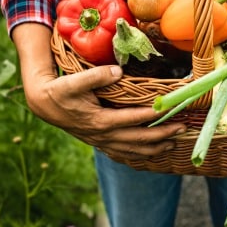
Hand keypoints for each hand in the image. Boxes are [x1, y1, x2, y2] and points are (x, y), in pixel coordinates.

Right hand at [12, 23, 186, 160]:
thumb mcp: (74, 81)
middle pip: (139, 139)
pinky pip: (123, 153)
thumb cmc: (60, 91)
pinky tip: (151, 152)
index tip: (171, 110)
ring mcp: (102, 141)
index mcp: (100, 121)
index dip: (154, 115)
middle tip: (183, 128)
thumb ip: (96, 76)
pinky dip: (139, 154)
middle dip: (163, 134)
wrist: (44, 104)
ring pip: (133, 150)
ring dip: (155, 148)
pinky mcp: (99, 142)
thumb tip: (118, 71)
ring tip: (174, 143)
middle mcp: (104, 135)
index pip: (134, 119)